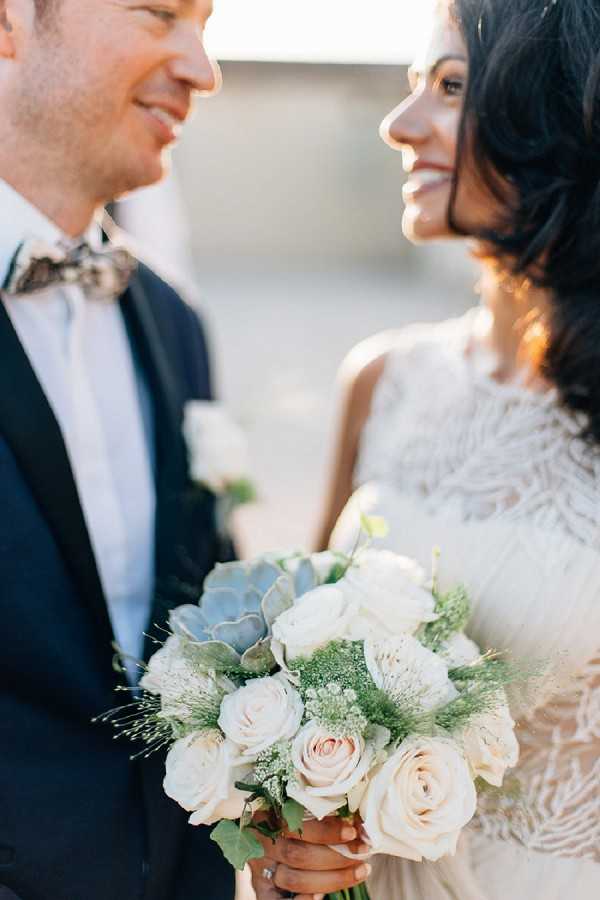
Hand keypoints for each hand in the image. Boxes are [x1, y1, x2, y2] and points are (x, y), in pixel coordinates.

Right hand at [248, 815, 370, 899]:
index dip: (327, 831)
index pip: (298, 825)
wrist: (259, 832)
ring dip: (333, 879)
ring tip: (359, 872)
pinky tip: (321, 897)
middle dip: (337, 858)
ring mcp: (259, 868)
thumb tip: (356, 826)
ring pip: (296, 880)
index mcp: (268, 814)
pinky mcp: (261, 888)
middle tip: (363, 853)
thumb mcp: (296, 807)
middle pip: (300, 856)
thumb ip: (318, 813)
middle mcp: (262, 842)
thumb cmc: (288, 816)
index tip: (353, 831)